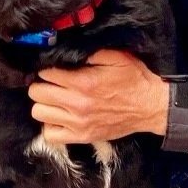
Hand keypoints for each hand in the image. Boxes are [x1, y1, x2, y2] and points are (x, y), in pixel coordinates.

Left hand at [27, 49, 168, 143]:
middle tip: (51, 83)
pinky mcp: (82, 137)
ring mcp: (78, 123)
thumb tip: (66, 50)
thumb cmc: (134, 79)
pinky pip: (50, 135)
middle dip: (41, 84)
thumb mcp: (115, 56)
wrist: (150, 107)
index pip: (46, 74)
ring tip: (54, 99)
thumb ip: (89, 52)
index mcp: (83, 82)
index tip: (52, 68)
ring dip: (44, 104)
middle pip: (37, 93)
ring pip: (39, 113)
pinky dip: (51, 125)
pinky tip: (60, 117)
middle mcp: (77, 104)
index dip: (46, 69)